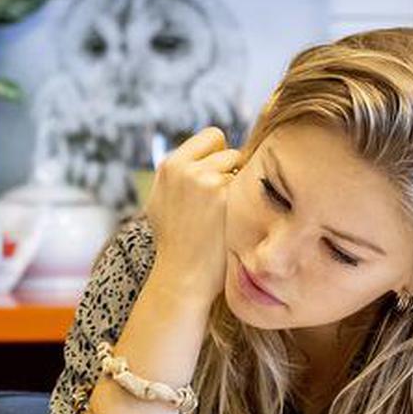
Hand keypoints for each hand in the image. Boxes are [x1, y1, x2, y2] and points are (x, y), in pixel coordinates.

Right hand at [145, 127, 241, 307]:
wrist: (182, 276)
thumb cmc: (175, 242)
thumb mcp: (162, 200)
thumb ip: (178, 174)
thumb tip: (202, 154)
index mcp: (170, 165)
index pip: (212, 137)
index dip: (219, 157)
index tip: (217, 181)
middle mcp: (185, 168)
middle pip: (229, 149)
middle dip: (231, 171)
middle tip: (223, 202)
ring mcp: (206, 181)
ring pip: (242, 167)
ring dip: (240, 185)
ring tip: (225, 214)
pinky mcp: (226, 197)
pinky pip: (250, 185)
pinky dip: (248, 201)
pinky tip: (235, 220)